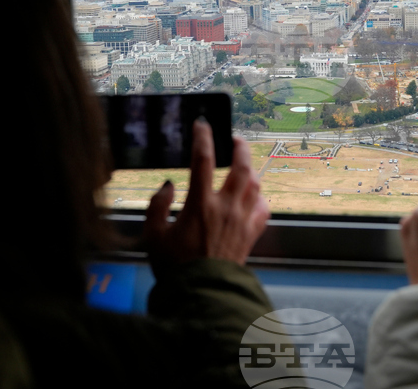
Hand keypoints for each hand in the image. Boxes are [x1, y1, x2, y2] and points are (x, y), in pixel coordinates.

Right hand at [144, 119, 269, 270]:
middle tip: (234, 139)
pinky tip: (254, 198)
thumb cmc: (174, 267)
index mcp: (200, 204)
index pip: (202, 159)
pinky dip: (261, 199)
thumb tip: (168, 186)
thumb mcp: (153, 236)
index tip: (202, 123)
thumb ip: (157, 206)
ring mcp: (242, 221)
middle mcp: (226, 207)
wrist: (201, 294)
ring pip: (256, 185)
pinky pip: (264, 210)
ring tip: (244, 164)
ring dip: (251, 170)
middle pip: (242, 166)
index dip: (202, 137)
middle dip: (240, 147)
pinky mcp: (251, 236)